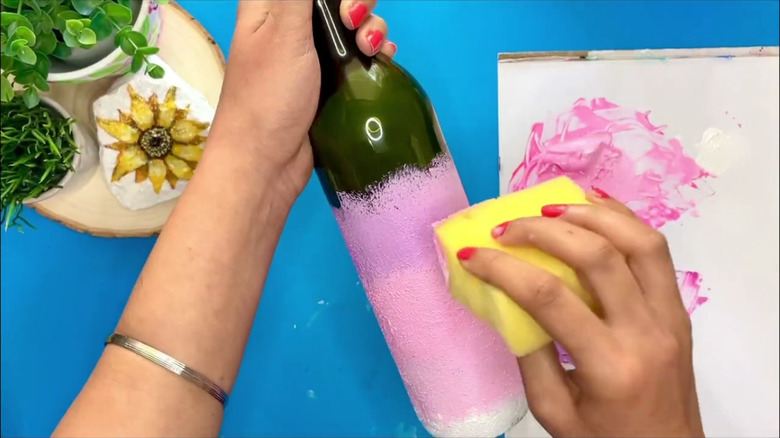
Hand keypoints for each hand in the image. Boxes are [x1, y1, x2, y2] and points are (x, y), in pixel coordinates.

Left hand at [209, 0, 395, 204]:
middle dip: (358, 3)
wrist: (267, 164)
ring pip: (353, 23)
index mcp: (270, 5)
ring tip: (369, 51)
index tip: (345, 4)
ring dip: (371, 29)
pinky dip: (375, 52)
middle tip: (354, 22)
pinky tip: (381, 60)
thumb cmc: (267, 96)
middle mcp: (291, 24)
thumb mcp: (284, 32)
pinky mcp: (330, 81)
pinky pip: (360, 54)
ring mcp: (312, 54)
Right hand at [458, 190, 704, 436]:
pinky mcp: (679, 309)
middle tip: (504, 228)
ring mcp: (671, 316)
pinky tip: (591, 206)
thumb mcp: (553, 411)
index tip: (471, 254)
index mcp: (609, 366)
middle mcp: (646, 333)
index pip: (551, 298)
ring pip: (638, 241)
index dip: (504, 268)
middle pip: (598, 257)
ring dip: (589, 215)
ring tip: (547, 208)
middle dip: (543, 231)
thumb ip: (529, 354)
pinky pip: (656, 251)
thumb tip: (505, 298)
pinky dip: (623, 220)